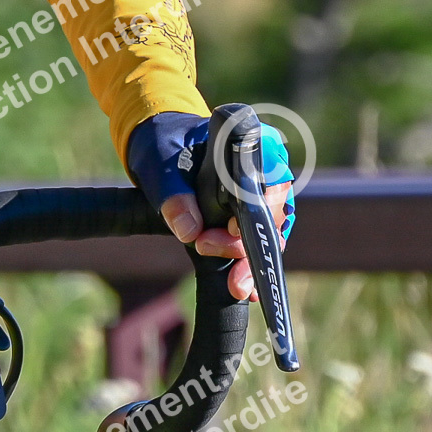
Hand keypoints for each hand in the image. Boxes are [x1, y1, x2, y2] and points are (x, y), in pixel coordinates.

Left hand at [126, 112, 293, 304]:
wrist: (159, 149)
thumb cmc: (163, 146)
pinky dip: (250, 264)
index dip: (259, 207)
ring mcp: (262, 194)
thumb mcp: (159, 165)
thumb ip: (173, 195)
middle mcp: (266, 169)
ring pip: (269, 233)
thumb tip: (189, 231)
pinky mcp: (251, 215)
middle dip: (244, 241)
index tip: (233, 228)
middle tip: (205, 247)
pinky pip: (258, 241)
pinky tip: (244, 288)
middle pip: (271, 212)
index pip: (270, 178)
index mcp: (250, 144)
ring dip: (249, 259)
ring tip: (235, 284)